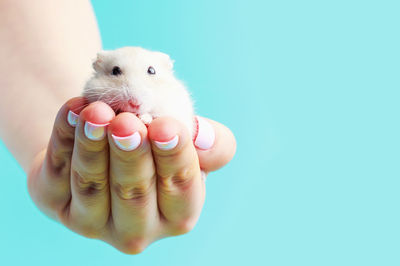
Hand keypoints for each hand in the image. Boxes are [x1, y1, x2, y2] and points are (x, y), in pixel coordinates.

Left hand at [27, 97, 235, 253]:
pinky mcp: (56, 204)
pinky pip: (58, 172)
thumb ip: (212, 144)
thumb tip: (203, 139)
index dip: (174, 156)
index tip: (165, 127)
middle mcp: (137, 228)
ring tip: (96, 113)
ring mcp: (92, 222)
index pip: (181, 188)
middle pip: (134, 193)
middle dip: (130, 155)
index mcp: (178, 214)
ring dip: (93, 146)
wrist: (114, 147)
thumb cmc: (158, 148)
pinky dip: (64, 138)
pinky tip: (72, 110)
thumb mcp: (188, 143)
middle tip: (126, 123)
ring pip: (92, 186)